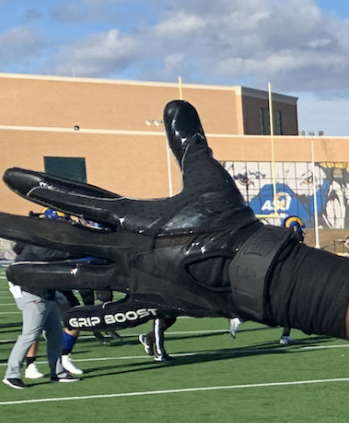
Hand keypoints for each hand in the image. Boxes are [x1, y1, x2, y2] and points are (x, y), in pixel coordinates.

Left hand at [0, 101, 296, 321]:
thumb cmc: (230, 222)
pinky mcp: (152, 303)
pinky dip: (94, 315)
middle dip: (20, 230)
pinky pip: (115, 311)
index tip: (10, 177)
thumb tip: (177, 103)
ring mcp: (134, 280)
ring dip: (41, 275)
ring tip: (10, 273)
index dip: (42, 187)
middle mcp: (124, 250)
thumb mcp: (208, 176)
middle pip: (62, 240)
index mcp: (134, 218)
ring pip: (76, 278)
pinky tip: (71, 320)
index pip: (77, 200)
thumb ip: (188, 142)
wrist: (251, 271)